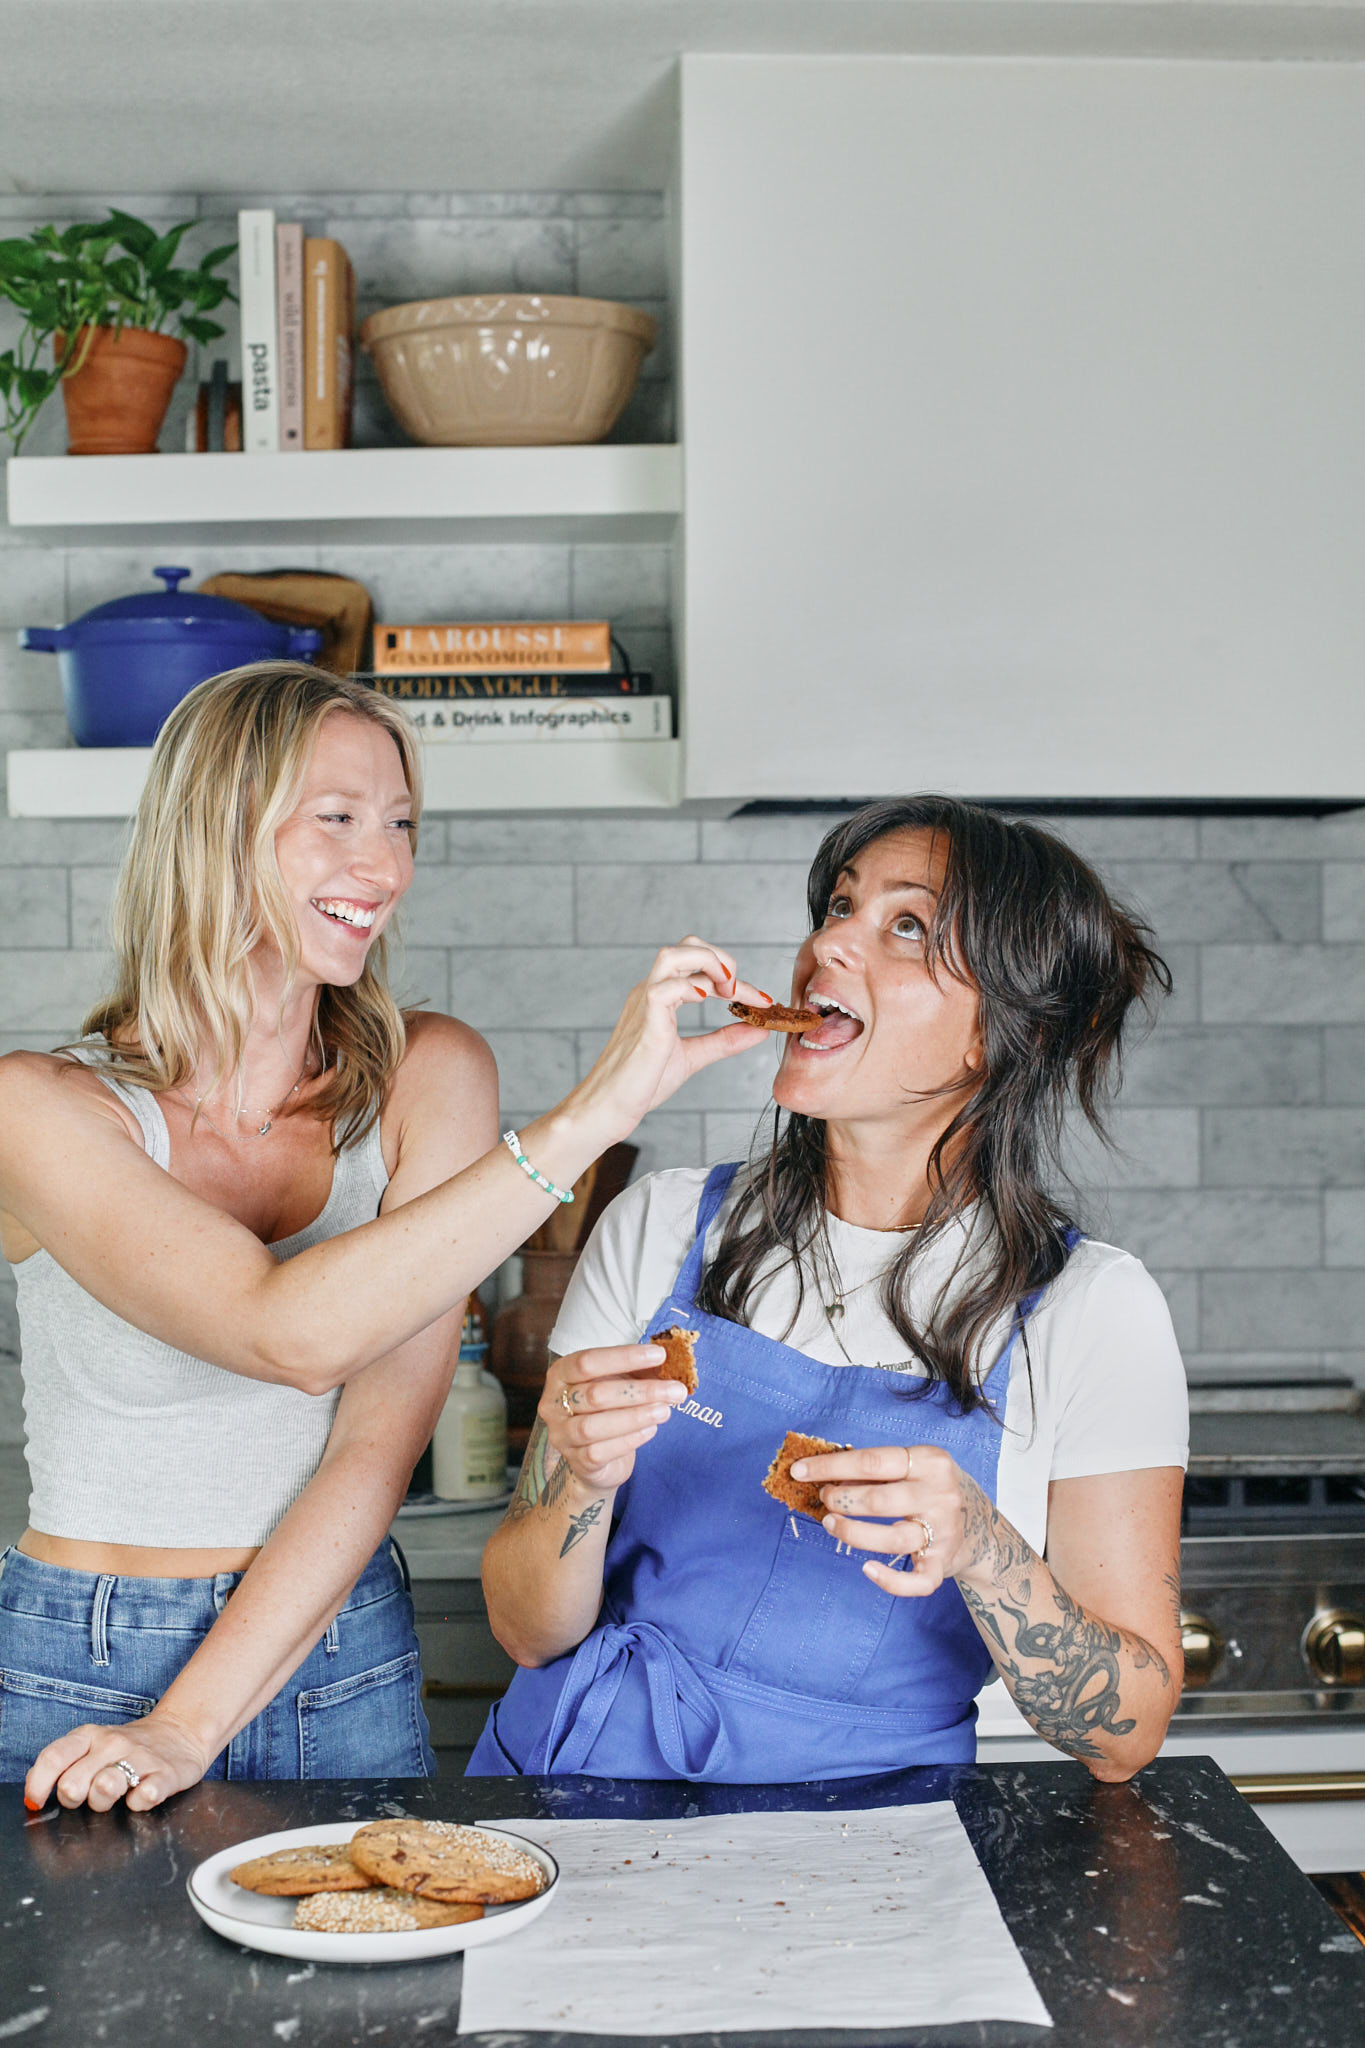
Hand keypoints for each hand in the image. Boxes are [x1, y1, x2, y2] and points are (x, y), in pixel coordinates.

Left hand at [24, 1706, 211, 1813]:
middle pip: (73, 1784)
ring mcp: (141, 1757)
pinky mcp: (166, 1773)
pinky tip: (140, 1796)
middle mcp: (113, 1743)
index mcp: (89, 1736)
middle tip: (88, 1796)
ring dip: (104, 1801)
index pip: (53, 1758)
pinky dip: (139, 1803)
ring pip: (105, 1788)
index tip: (37, 1803)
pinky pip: (145, 1796)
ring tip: (116, 1795)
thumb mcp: (92, 1745)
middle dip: (75, 1800)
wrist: (182, 1731)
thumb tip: (33, 1795)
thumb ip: (62, 1765)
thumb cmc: (127, 1747)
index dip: (38, 1786)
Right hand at [541, 1341, 687, 1495]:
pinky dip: (629, 1439)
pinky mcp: (576, 1461)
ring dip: (636, 1416)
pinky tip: (651, 1429)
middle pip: (595, 1394)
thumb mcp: (619, 1383)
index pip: (587, 1361)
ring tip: (665, 1410)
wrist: (597, 1458)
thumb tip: (670, 1362)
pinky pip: (600, 1451)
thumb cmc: (608, 1410)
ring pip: (595, 1425)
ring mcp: (561, 1435)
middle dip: (640, 1391)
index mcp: (561, 1375)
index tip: (659, 1355)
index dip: (624, 1357)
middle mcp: (553, 1404)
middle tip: (676, 1390)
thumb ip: (638, 1371)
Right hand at [569, 938, 769, 1139]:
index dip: (735, 978)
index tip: (762, 1001)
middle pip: (687, 946)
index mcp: (660, 997)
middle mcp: (651, 991)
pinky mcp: (644, 1019)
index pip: (700, 967)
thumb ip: (724, 1041)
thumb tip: (760, 1030)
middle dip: (722, 958)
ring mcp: (645, 1002)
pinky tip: (708, 1001)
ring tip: (728, 989)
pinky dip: (692, 988)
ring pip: (673, 955)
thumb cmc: (641, 1084)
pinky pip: (665, 987)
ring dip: (709, 963)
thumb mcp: (692, 1057)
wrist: (608, 1107)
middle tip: (739, 990)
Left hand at [790, 1443, 982, 1598]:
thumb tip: (826, 1476)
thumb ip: (876, 1471)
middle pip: (879, 1500)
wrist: (982, 1527)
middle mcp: (941, 1494)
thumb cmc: (932, 1490)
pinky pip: (916, 1581)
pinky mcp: (943, 1564)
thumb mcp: (913, 1467)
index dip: (830, 1467)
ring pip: (892, 1539)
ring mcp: (944, 1531)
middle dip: (841, 1500)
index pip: (872, 1461)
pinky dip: (890, 1581)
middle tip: (825, 1500)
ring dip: (852, 1533)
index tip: (800, 1471)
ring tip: (831, 1525)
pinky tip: (867, 1569)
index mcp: (930, 1461)